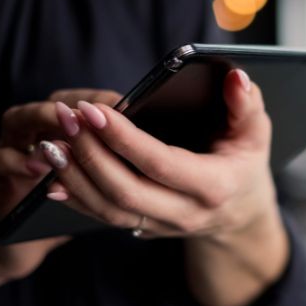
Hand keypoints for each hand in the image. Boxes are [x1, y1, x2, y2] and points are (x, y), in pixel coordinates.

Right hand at [0, 89, 122, 298]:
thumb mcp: (104, 185)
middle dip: (76, 108)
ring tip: (67, 129)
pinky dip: (11, 161)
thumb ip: (120, 166)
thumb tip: (159, 148)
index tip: (124, 103)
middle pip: (50, 105)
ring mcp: (8, 147)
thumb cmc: (75, 208)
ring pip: (16, 120)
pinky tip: (37, 169)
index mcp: (65, 127)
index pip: (81, 98)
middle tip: (94, 112)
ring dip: (42, 122)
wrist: (20, 245)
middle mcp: (34, 130)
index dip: (99, 100)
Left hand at [32, 71, 287, 305]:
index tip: (93, 110)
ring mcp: (162, 225)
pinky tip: (53, 173)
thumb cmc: (245, 161)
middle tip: (66, 119)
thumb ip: (245, 104)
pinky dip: (75, 196)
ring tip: (51, 142)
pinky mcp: (143, 227)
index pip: (160, 165)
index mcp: (214, 186)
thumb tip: (235, 77)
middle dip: (90, 154)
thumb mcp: (255, 132)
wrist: (240, 211)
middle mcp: (185, 213)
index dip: (124, 139)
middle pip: (126, 191)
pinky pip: (103, 217)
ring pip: (109, 209)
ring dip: (75, 176)